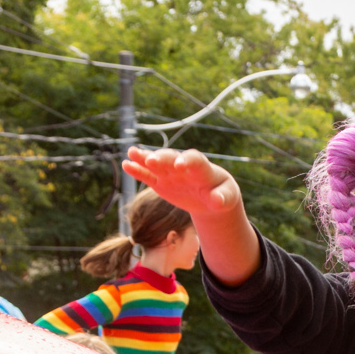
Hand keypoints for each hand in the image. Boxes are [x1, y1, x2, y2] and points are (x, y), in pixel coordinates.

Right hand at [121, 146, 242, 220]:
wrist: (212, 197)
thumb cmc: (222, 194)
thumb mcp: (227, 197)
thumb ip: (222, 198)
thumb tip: (217, 201)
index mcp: (202, 169)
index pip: (195, 160)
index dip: (187, 161)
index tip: (180, 165)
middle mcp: (183, 166)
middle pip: (171, 158)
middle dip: (162, 159)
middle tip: (151, 160)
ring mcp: (170, 173)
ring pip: (156, 163)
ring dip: (144, 158)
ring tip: (132, 153)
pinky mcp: (160, 182)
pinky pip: (148, 175)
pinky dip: (138, 170)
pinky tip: (126, 165)